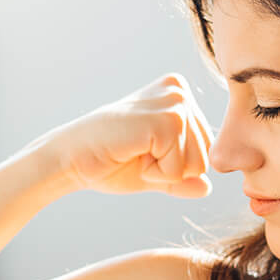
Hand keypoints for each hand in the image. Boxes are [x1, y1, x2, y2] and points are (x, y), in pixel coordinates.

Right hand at [49, 74, 213, 198]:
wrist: (71, 159)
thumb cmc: (108, 163)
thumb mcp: (154, 172)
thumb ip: (182, 178)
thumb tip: (208, 188)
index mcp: (179, 96)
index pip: (205, 150)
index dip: (173, 165)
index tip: (141, 150)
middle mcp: (179, 91)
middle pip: (205, 157)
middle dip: (171, 169)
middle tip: (136, 152)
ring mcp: (174, 103)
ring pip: (196, 165)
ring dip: (162, 171)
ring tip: (134, 151)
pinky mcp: (167, 121)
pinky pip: (179, 168)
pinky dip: (155, 173)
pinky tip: (131, 153)